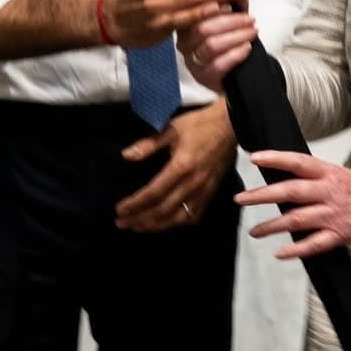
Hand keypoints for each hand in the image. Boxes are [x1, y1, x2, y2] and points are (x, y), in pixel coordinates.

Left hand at [115, 98, 236, 231]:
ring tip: (139, 227)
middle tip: (122, 223)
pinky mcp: (212, 192)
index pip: (153, 193)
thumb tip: (126, 156)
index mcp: (181, 167)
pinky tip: (166, 223)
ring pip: (178, 217)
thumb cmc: (199, 124)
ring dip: (156, 225)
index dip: (135, 204)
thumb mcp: (172, 128)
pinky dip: (177, 222)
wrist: (231, 124)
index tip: (119, 210)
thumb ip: (149, 144)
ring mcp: (204, 190)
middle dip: (140, 219)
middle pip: (163, 210)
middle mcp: (193, 184)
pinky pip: (194, 215)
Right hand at [178, 8, 257, 90]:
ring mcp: (192, 60)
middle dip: (231, 21)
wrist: (234, 71)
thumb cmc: (229, 38)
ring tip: (252, 32)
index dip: (212, 7)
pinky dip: (235, 54)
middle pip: (202, 28)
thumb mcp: (231, 16)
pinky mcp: (202, 76)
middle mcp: (184, 42)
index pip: (194, 11)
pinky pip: (218, 65)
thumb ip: (234, 1)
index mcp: (186, 22)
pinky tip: (247, 47)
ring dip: (236, 36)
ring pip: (211, 45)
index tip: (231, 4)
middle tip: (250, 19)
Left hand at [237, 150, 350, 257]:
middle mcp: (330, 192)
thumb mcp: (345, 177)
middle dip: (262, 196)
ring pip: (296, 220)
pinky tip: (280, 253)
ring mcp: (334, 214)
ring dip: (272, 226)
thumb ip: (320, 180)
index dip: (275, 158)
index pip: (297, 161)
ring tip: (254, 231)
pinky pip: (314, 244)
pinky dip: (295, 250)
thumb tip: (292, 181)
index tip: (253, 158)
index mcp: (331, 173)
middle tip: (241, 199)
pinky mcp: (341, 235)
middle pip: (290, 191)